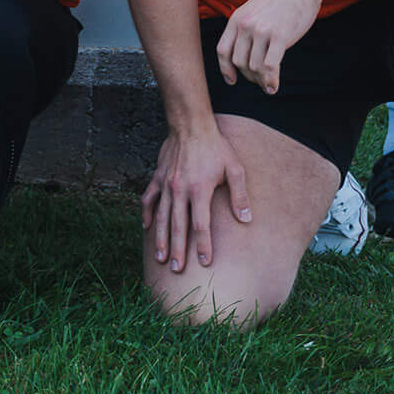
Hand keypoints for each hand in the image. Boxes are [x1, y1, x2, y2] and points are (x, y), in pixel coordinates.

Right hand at [142, 122, 252, 272]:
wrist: (191, 124)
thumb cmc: (216, 147)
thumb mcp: (234, 169)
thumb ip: (240, 195)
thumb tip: (246, 219)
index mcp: (199, 190)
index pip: (201, 225)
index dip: (203, 245)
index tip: (204, 262)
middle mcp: (179, 190)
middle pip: (178, 226)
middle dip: (177, 249)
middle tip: (177, 269)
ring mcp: (166, 184)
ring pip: (161, 216)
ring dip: (160, 238)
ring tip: (160, 257)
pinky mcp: (158, 177)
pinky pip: (149, 199)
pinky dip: (148, 214)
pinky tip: (147, 227)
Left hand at [212, 0, 325, 94]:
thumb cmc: (278, 1)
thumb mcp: (252, 10)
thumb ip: (244, 29)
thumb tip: (241, 56)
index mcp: (236, 19)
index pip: (223, 50)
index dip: (225, 69)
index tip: (231, 80)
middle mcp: (245, 25)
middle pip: (239, 62)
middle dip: (248, 76)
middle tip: (258, 80)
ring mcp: (262, 31)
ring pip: (254, 67)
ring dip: (260, 80)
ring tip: (268, 84)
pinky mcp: (280, 37)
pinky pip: (270, 67)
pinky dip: (271, 81)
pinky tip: (273, 87)